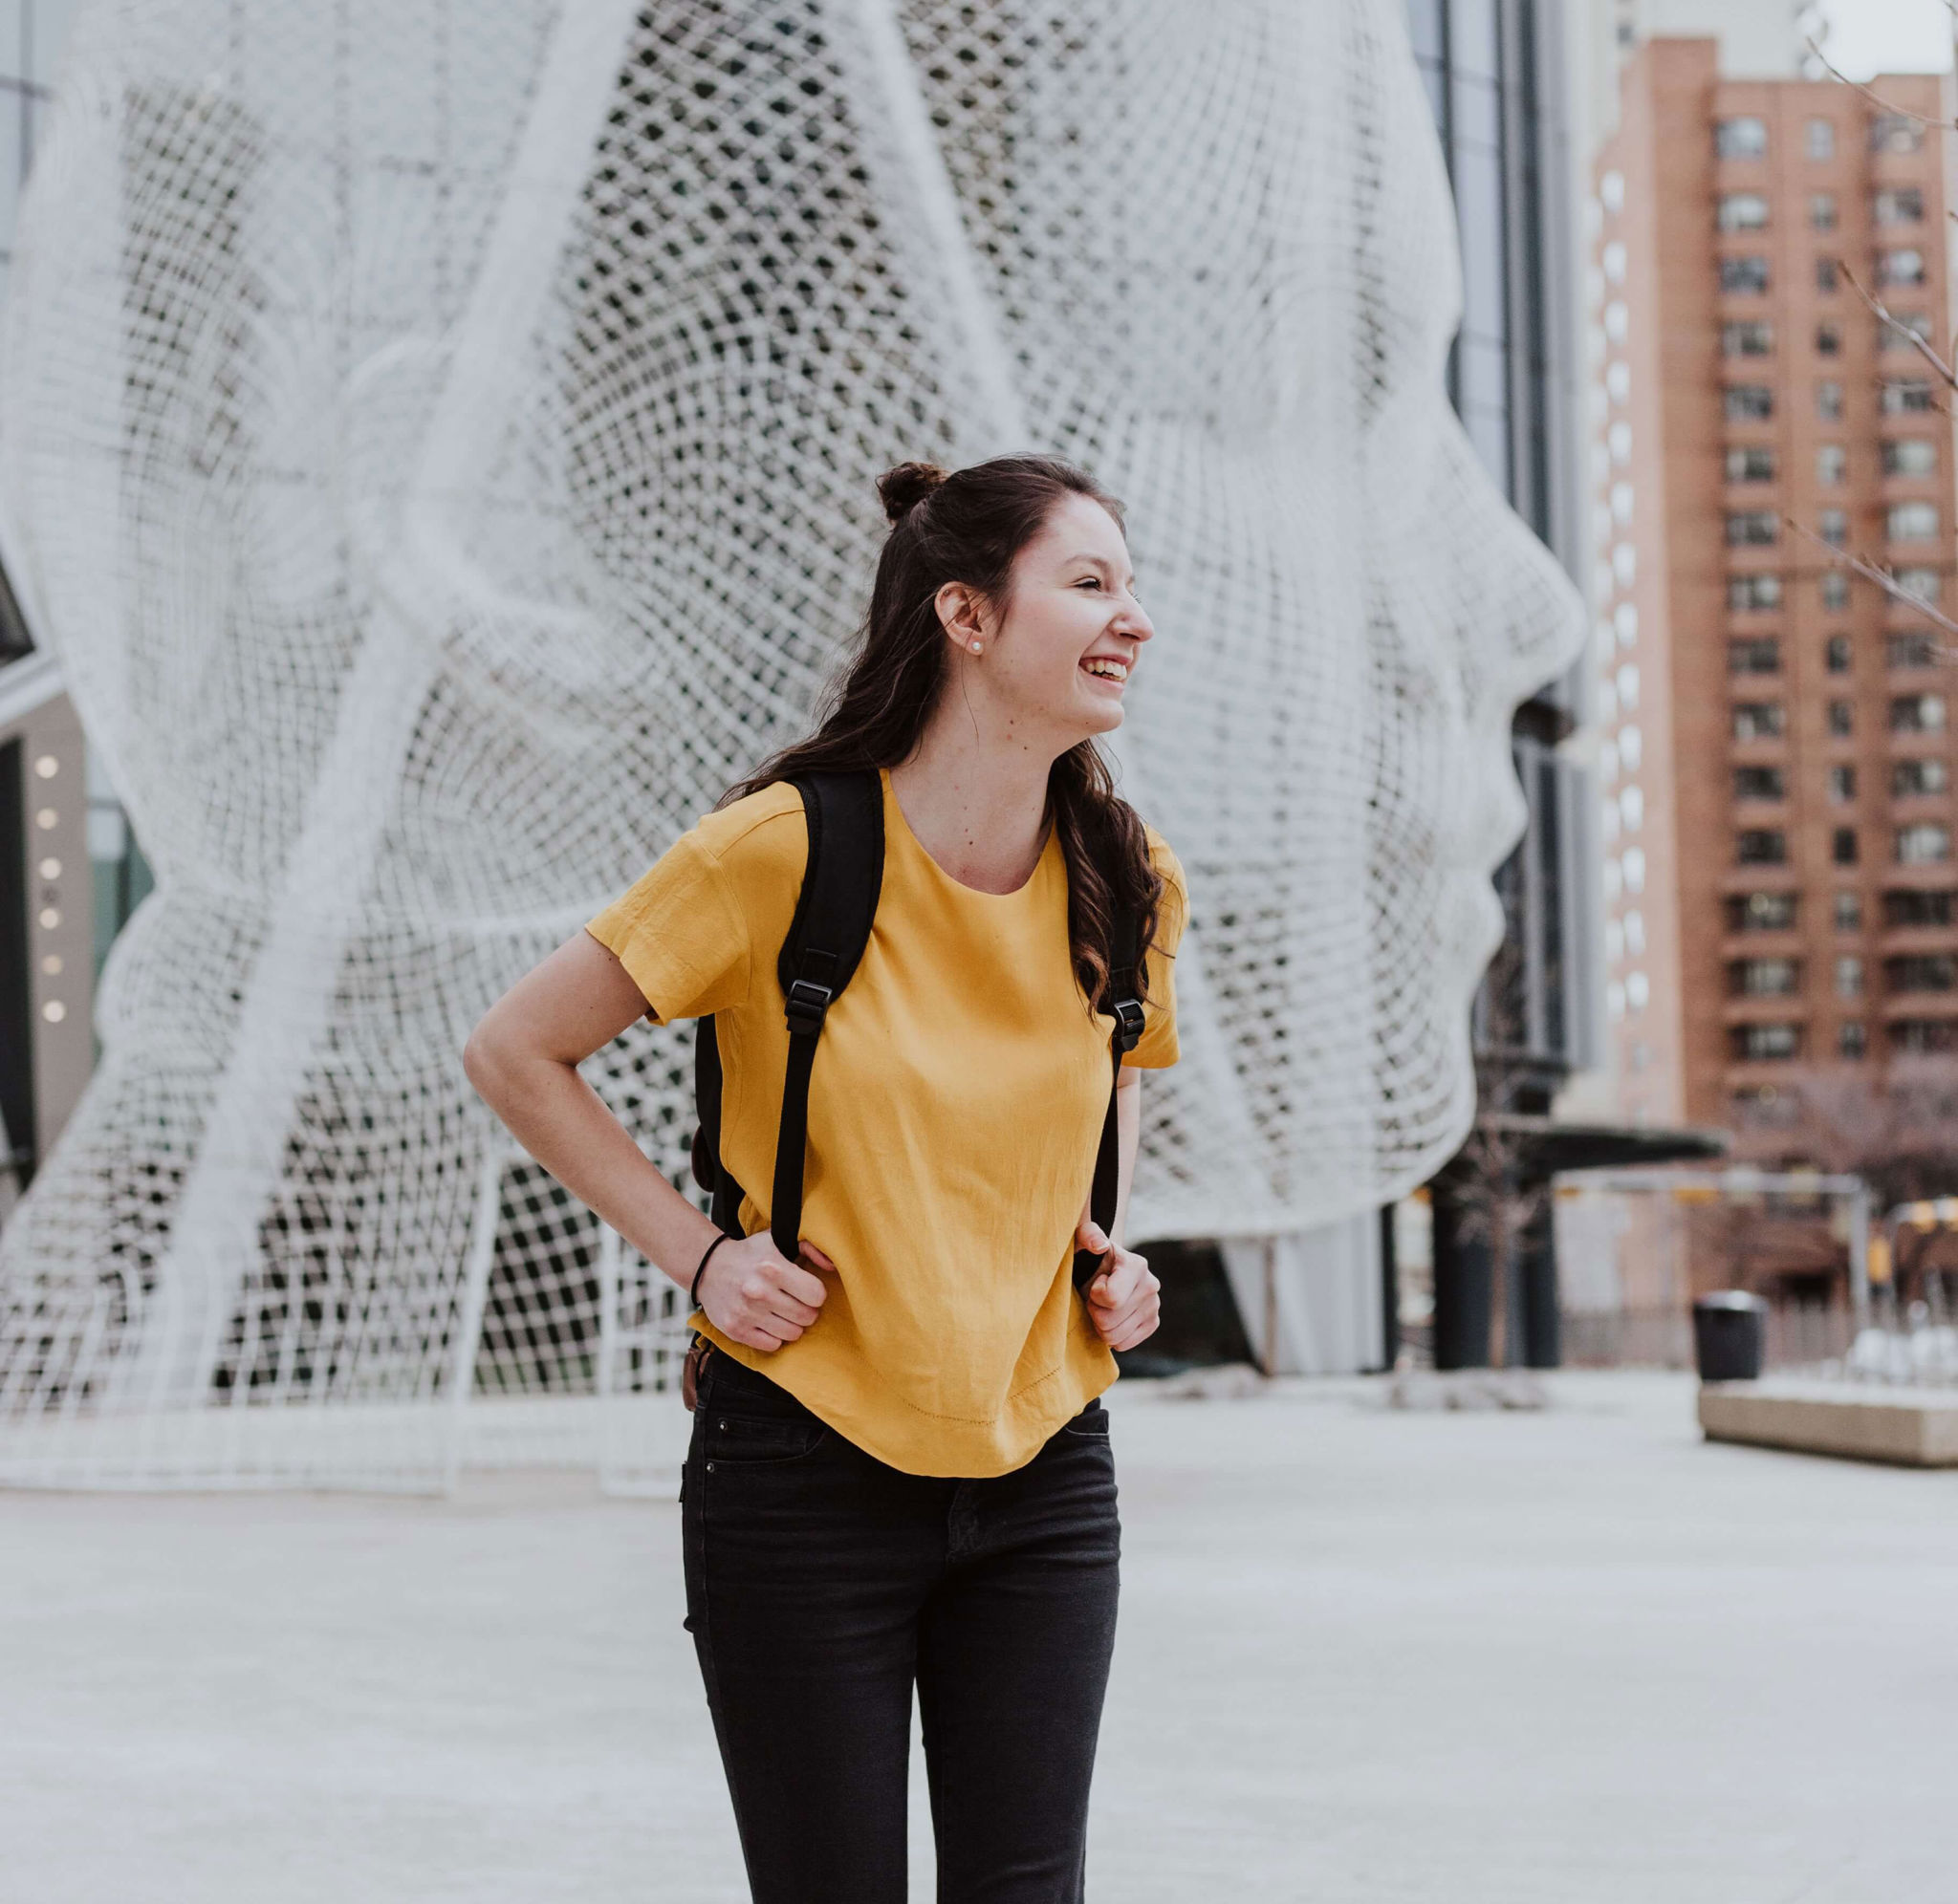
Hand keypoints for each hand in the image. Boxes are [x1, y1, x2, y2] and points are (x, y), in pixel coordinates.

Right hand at [697, 1234, 836, 1351]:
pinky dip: (774, 1337)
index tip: (807, 1290)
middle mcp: (759, 1292)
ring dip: (792, 1325)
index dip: (816, 1294)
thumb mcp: (778, 1239)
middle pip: (807, 1317)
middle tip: (797, 1303)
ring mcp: (746, 1313)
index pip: (816, 1295)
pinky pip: (772, 1345)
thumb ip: (809, 1247)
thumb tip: (832, 1266)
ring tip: (783, 1312)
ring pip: (792, 1334)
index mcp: (773, 1268)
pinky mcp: (736, 1331)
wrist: (709, 1267)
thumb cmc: (751, 1254)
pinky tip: (768, 1322)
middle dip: (807, 1311)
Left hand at [1075, 1219, 1160, 1350]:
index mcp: (1137, 1265)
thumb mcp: (1081, 1241)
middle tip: (1094, 1298)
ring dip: (1101, 1325)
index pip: (1111, 1298)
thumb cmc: (1087, 1257)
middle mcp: (1151, 1285)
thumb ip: (1087, 1235)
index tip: (1094, 1284)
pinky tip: (1111, 1318)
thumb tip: (1099, 1245)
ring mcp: (1154, 1306)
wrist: (1100, 1271)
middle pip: (1109, 1322)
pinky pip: (1124, 1344)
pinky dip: (1111, 1336)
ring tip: (1102, 1307)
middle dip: (1095, 1312)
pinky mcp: (1152, 1323)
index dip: (1094, 1296)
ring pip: (1114, 1336)